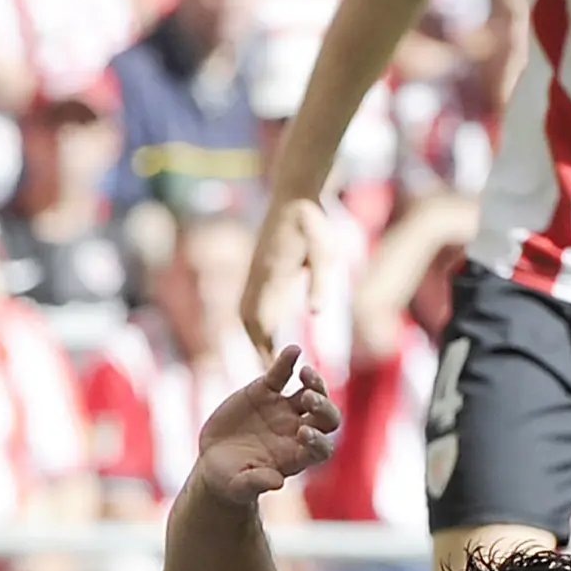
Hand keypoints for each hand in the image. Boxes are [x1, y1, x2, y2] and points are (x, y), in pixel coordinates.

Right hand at [192, 346, 340, 502]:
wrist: (215, 460)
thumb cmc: (231, 480)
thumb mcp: (239, 486)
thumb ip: (255, 483)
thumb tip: (276, 482)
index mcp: (297, 456)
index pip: (321, 448)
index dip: (318, 440)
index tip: (303, 434)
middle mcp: (297, 431)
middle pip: (326, 418)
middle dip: (323, 407)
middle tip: (309, 400)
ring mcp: (284, 409)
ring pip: (311, 393)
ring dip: (315, 383)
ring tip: (304, 374)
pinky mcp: (265, 392)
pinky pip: (281, 374)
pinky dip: (287, 362)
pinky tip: (292, 350)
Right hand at [239, 194, 326, 355]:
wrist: (293, 196)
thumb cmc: (313, 224)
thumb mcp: (325, 253)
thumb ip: (321, 283)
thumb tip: (317, 314)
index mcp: (272, 278)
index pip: (261, 323)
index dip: (265, 348)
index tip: (274, 370)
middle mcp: (256, 279)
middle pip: (247, 323)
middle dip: (256, 348)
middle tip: (268, 374)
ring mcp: (253, 274)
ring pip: (245, 314)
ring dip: (252, 336)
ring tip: (265, 358)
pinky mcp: (256, 270)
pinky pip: (249, 303)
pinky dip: (253, 322)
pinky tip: (265, 332)